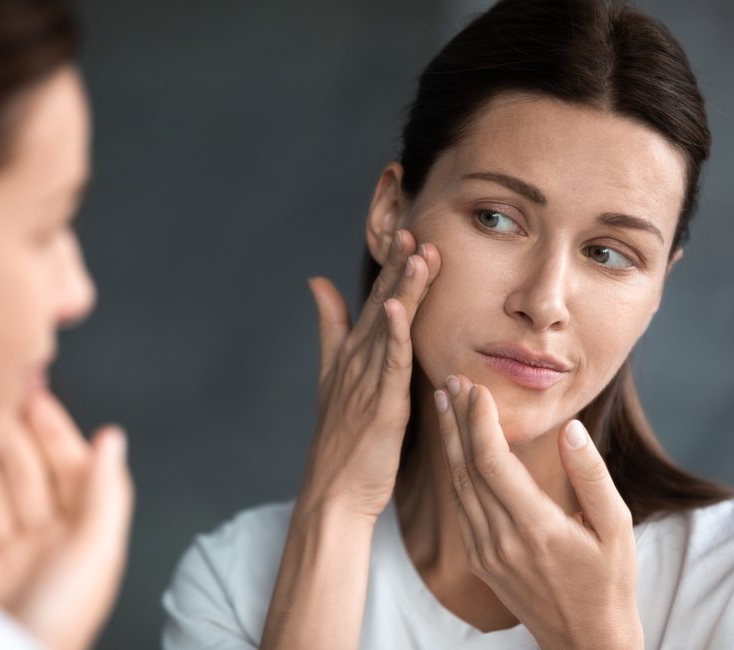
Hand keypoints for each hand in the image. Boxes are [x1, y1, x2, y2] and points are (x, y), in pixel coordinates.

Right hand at [0, 390, 133, 649]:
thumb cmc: (63, 618)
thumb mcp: (96, 550)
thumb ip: (105, 491)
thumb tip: (114, 437)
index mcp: (86, 535)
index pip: (72, 469)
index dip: (55, 431)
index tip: (36, 396)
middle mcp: (49, 543)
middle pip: (28, 477)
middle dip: (12, 438)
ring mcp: (9, 558)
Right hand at [301, 229, 440, 521]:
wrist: (333, 492)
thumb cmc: (340, 441)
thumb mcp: (332, 376)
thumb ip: (329, 328)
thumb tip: (317, 282)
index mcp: (352, 355)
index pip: (375, 302)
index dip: (390, 268)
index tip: (406, 233)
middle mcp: (357, 361)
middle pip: (381, 305)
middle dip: (397, 267)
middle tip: (411, 228)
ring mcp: (367, 382)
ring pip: (389, 327)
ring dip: (402, 289)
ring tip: (416, 253)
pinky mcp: (380, 405)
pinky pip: (390, 364)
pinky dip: (394, 334)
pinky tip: (398, 307)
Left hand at [434, 376, 642, 649]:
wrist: (586, 641)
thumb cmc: (609, 582)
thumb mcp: (616, 528)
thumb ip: (591, 476)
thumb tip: (571, 429)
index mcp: (536, 528)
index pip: (493, 463)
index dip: (479, 422)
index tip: (476, 388)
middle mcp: (502, 540)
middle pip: (466, 469)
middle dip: (457, 421)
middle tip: (452, 381)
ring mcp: (486, 553)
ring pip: (457, 487)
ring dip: (448, 442)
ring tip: (445, 404)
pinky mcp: (480, 560)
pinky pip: (460, 507)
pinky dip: (454, 471)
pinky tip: (453, 448)